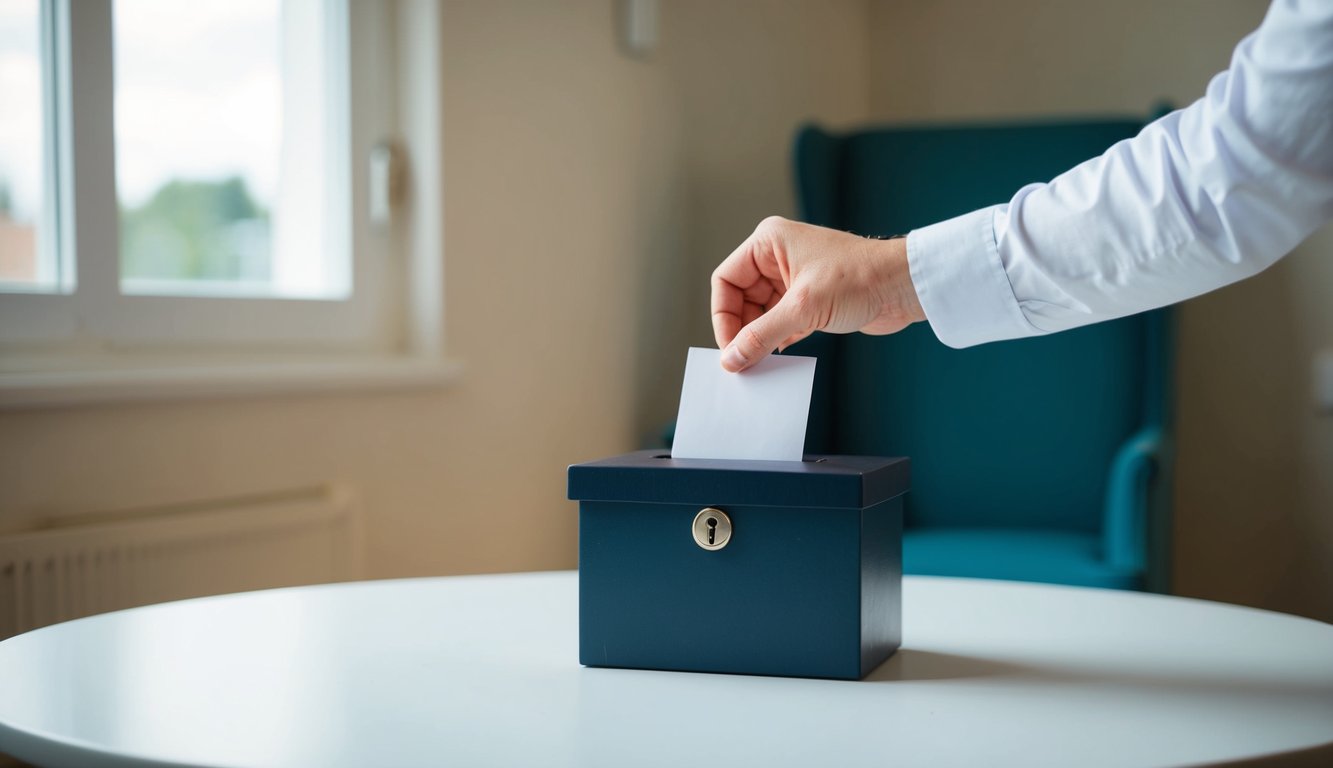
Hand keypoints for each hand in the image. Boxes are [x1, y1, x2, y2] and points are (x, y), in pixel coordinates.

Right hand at [710, 216, 925, 371]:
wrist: (904, 286)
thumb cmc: (859, 278)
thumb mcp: (803, 308)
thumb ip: (762, 335)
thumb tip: (732, 359)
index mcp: (769, 243)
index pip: (726, 281)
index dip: (723, 316)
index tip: (729, 347)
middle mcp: (778, 258)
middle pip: (740, 300)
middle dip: (741, 331)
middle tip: (743, 362)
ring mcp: (794, 280)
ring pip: (760, 314)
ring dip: (759, 339)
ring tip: (759, 364)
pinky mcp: (810, 300)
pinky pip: (781, 323)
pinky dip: (776, 341)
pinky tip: (777, 359)